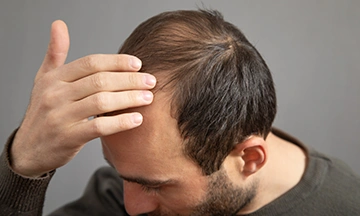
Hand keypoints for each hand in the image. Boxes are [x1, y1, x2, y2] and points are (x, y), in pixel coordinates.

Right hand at [10, 20, 155, 176]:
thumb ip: (55, 54)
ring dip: (130, 98)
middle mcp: (56, 94)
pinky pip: (99, 127)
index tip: (138, 64)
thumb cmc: (43, 113)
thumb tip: (59, 25)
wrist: (29, 149)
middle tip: (151, 81)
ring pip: (102, 102)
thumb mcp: (44, 80)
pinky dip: (121, 122)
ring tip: (148, 98)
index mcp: (54, 78)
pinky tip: (137, 119)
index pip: (91, 63)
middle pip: (100, 81)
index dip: (117, 62)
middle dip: (130, 80)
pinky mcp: (68, 138)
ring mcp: (61, 116)